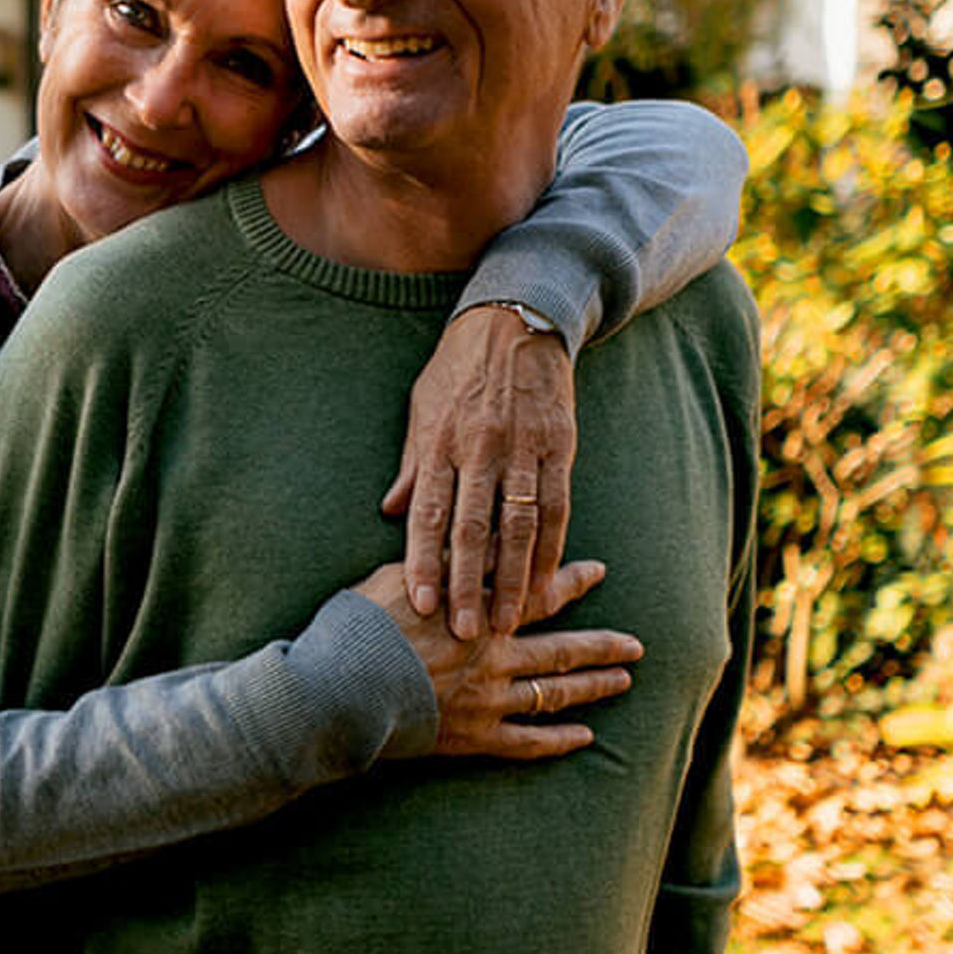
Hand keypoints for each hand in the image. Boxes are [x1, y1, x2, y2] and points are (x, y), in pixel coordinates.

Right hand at [355, 560, 640, 758]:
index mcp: (476, 611)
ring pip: (553, 692)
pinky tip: (585, 738)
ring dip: (592, 687)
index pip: (533, 591)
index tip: (599, 572)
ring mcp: (487, 698)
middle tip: (637, 644)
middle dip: (601, 644)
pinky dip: (558, 739)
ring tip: (623, 682)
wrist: (342, 685)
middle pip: (560, 648)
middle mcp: (493, 653)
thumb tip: (464, 531)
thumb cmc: (361, 625)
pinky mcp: (473, 736)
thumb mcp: (398, 576)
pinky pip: (528, 742)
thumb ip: (438, 558)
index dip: (568, 581)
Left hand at [382, 304, 575, 638]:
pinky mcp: (560, 446)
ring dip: (513, 579)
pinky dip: (553, 548)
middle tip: (463, 633)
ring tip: (508, 623)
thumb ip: (412, 462)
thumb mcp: (421, 406)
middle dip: (467, 584)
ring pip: (517, 525)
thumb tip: (392, 511)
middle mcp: (480, 448)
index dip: (424, 562)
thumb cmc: (458, 368)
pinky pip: (557, 506)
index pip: (428, 513)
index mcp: (440, 440)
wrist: (515, 320)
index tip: (420, 605)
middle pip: (471, 528)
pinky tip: (549, 581)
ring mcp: (522, 448)